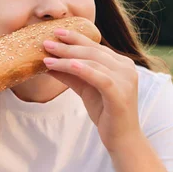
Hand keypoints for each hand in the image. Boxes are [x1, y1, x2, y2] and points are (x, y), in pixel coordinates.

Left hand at [43, 28, 142, 150]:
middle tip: (46, 42)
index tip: (56, 32)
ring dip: (67, 58)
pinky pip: (99, 77)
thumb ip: (70, 75)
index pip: (95, 46)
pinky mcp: (120, 94)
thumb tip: (47, 62)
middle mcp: (126, 67)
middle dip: (67, 45)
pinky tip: (66, 65)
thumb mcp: (85, 89)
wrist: (122, 139)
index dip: (75, 38)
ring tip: (47, 57)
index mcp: (120, 63)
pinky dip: (82, 69)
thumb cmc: (105, 112)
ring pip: (93, 62)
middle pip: (92, 51)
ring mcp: (125, 80)